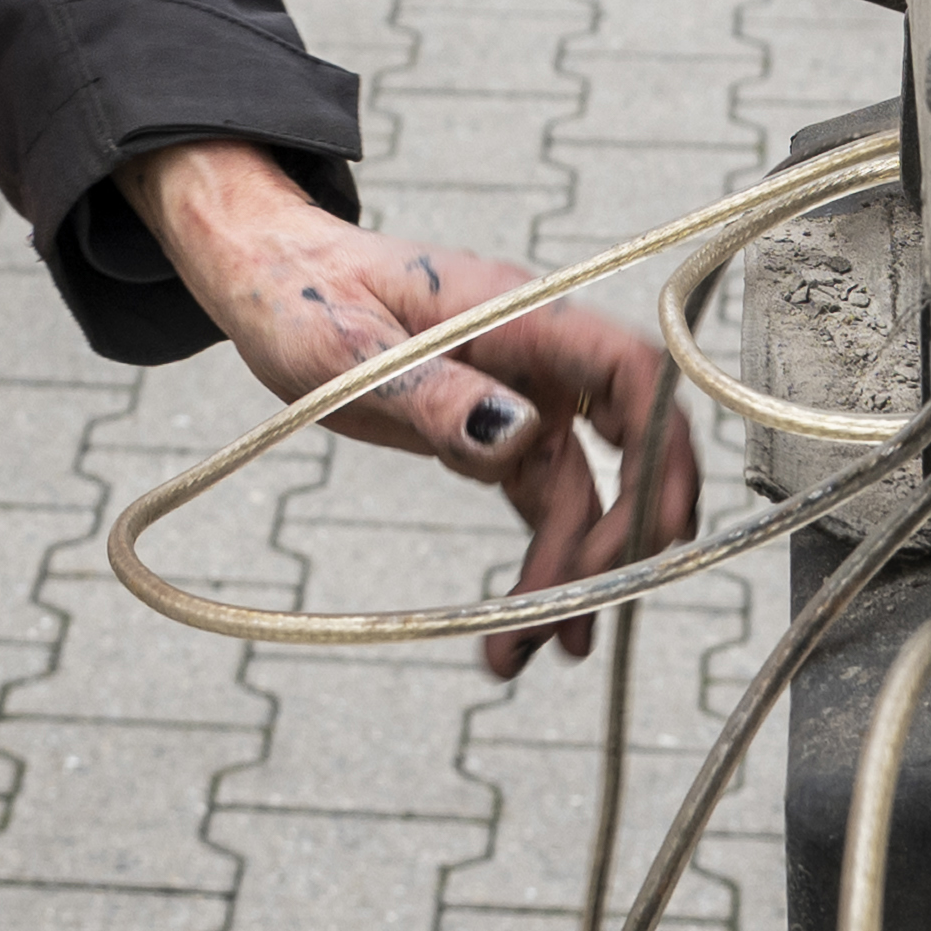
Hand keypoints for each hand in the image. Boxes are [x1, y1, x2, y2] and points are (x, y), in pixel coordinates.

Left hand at [121, 138, 705, 673]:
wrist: (269, 277)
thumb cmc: (301, 292)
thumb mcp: (347, 346)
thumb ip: (431, 393)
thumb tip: (517, 435)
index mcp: (519, 316)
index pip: (630, 371)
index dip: (662, 445)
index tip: (660, 525)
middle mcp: (539, 359)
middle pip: (627, 448)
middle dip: (618, 536)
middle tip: (576, 617)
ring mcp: (524, 399)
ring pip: (581, 497)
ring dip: (568, 578)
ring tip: (522, 653)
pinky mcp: (494, 435)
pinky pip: (540, 508)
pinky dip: (540, 568)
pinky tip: (522, 632)